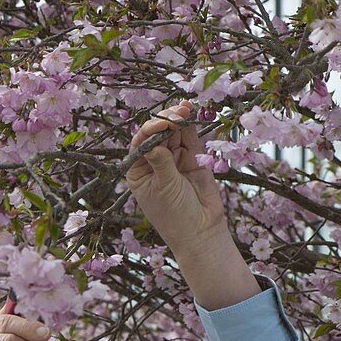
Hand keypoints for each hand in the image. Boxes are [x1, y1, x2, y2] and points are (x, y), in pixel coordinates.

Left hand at [126, 100, 227, 258]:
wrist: (201, 231)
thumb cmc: (175, 215)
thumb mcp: (164, 187)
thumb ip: (162, 160)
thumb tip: (154, 135)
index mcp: (139, 171)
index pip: (140, 144)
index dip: (150, 130)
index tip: (161, 124)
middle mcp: (154, 162)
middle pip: (157, 134)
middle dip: (165, 121)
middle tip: (176, 112)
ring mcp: (174, 160)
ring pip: (173, 133)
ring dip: (177, 120)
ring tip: (184, 109)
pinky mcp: (192, 158)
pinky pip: (189, 138)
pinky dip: (189, 126)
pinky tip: (189, 113)